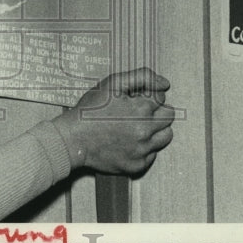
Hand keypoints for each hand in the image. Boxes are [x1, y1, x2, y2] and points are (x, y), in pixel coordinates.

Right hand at [52, 67, 174, 175]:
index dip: (148, 96)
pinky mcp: (136, 165)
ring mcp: (142, 150)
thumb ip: (142, 77)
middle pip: (169, 117)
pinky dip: (144, 147)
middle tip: (137, 112)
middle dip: (156, 111)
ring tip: (136, 126)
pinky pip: (152, 154)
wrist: (73, 138)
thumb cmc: (91, 109)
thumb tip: (165, 83)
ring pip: (166, 136)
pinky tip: (129, 141)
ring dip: (155, 130)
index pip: (162, 98)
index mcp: (142, 109)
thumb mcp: (113, 83)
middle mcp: (145, 131)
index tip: (135, 99)